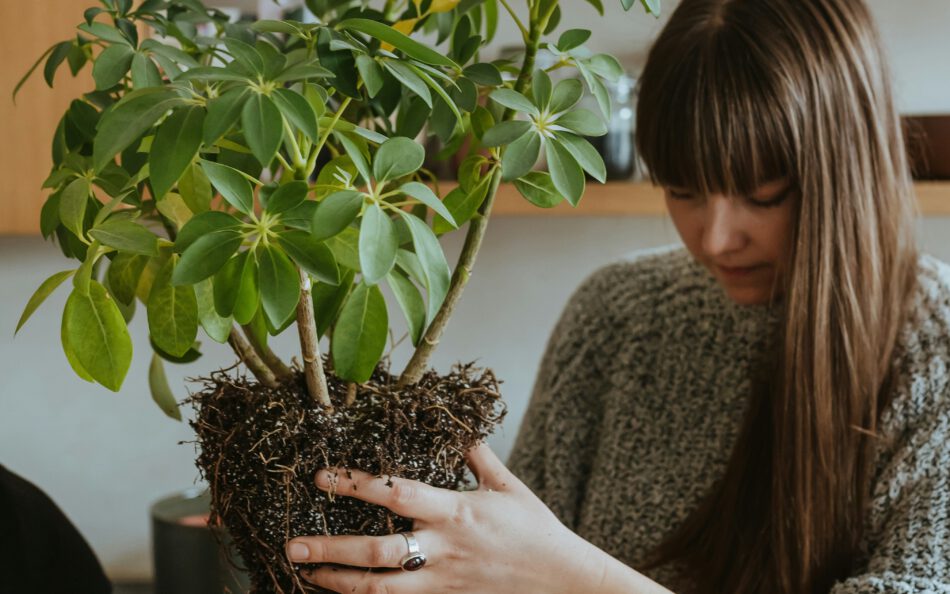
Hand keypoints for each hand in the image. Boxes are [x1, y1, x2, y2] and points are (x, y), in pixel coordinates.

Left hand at [285, 442, 605, 593]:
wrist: (563, 582)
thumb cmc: (537, 530)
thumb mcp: (508, 486)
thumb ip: (477, 456)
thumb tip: (458, 427)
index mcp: (456, 512)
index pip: (397, 495)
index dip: (357, 485)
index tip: (322, 478)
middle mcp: (443, 550)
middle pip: (377, 553)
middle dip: (330, 551)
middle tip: (292, 546)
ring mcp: (443, 582)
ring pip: (381, 589)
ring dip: (338, 583)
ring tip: (305, 574)